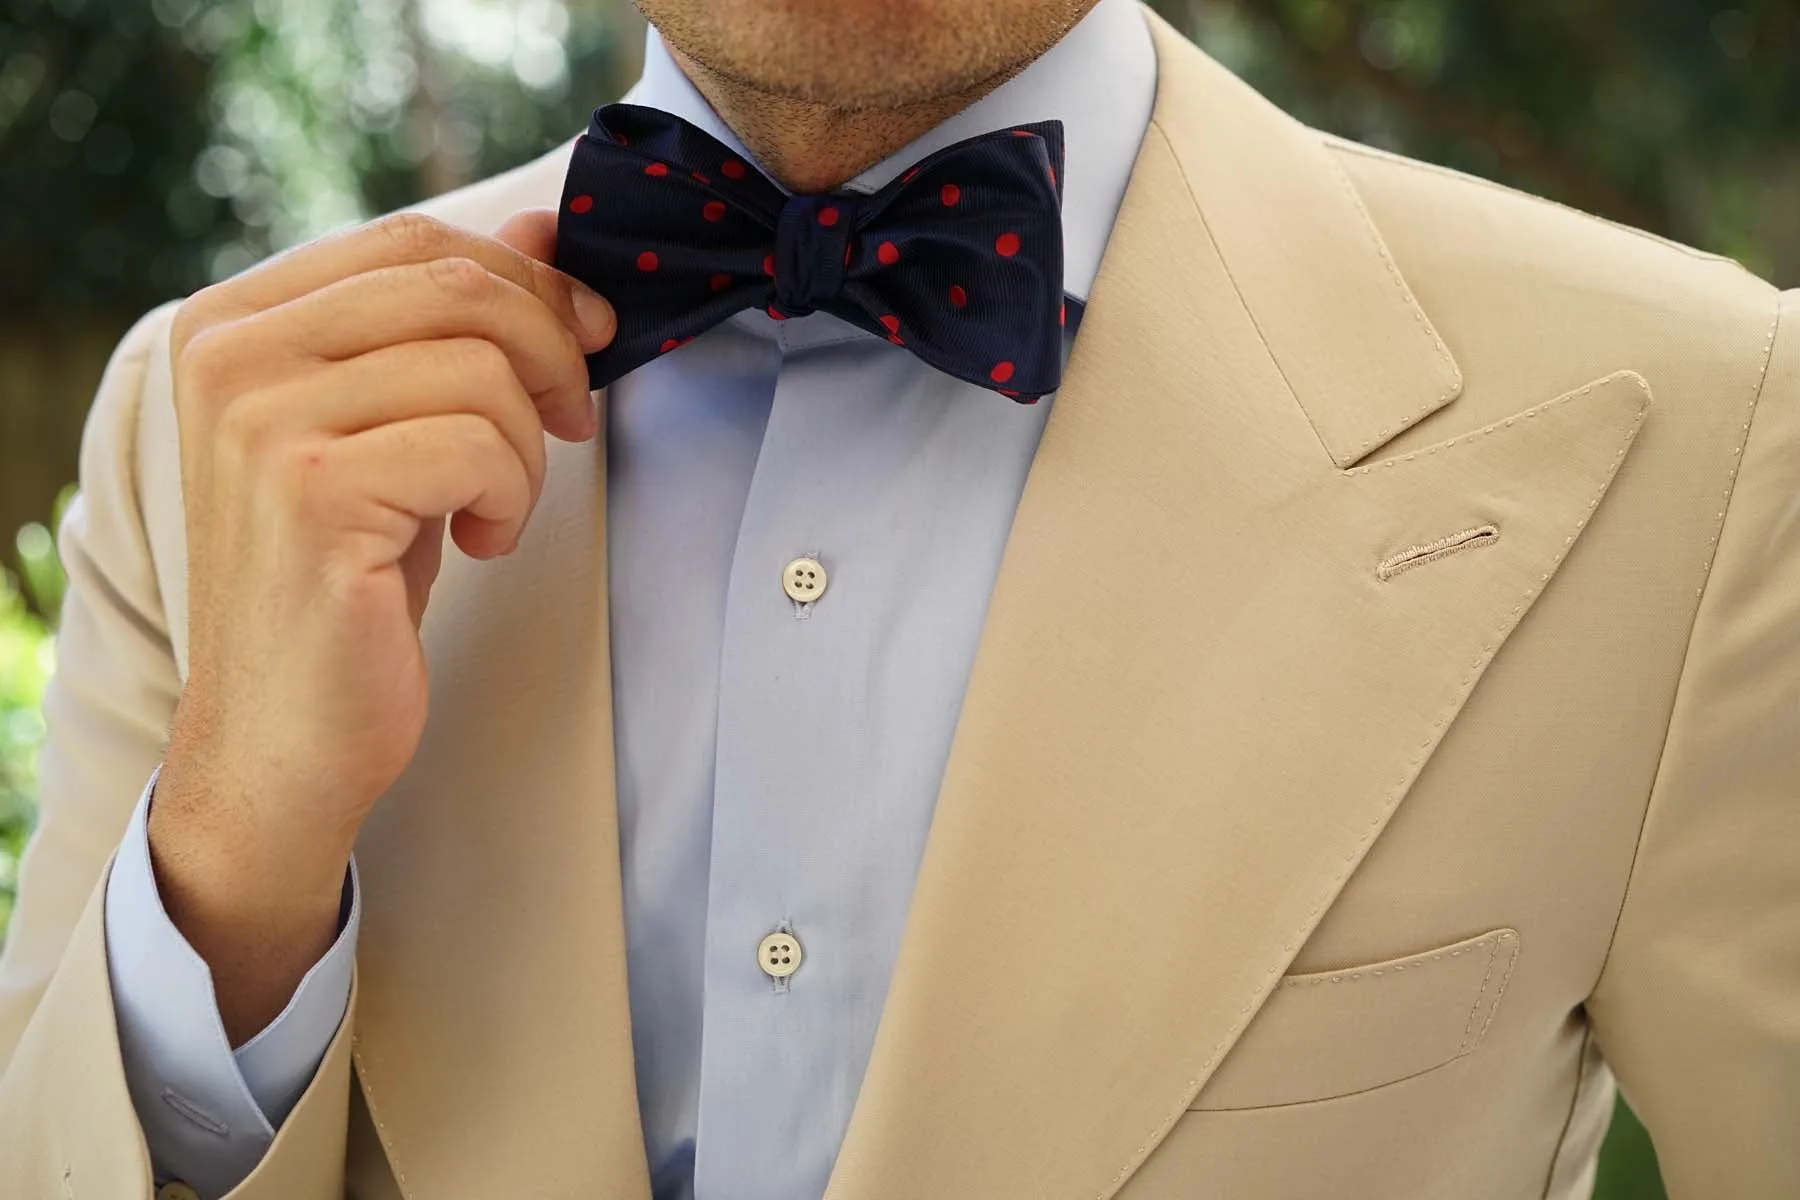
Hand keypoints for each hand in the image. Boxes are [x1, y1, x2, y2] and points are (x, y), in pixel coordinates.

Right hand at [146, 209, 612, 1040]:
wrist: (287, 733)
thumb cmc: (349, 577)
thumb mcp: (397, 427)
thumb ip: (449, 324)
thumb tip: (547, 232)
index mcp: (234, 321)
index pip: (413, 238)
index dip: (526, 279)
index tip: (585, 335)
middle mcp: (229, 355)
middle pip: (456, 285)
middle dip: (549, 352)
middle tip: (570, 423)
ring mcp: (261, 423)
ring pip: (482, 369)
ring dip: (528, 446)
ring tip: (492, 505)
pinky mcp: (314, 496)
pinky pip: (482, 445)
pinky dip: (513, 497)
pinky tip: (479, 541)